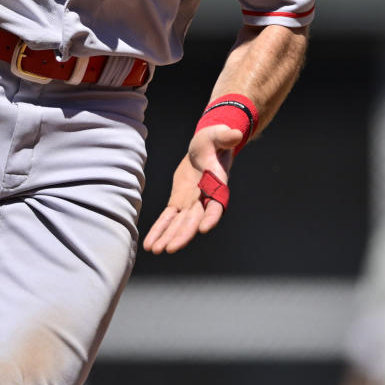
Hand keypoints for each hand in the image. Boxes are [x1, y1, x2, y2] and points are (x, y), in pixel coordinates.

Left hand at [142, 123, 242, 253]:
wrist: (205, 147)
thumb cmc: (214, 140)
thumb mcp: (218, 134)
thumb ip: (225, 136)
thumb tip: (234, 134)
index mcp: (216, 184)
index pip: (217, 203)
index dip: (211, 216)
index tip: (203, 228)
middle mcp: (205, 198)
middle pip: (194, 219)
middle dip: (183, 234)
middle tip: (171, 248)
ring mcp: (191, 202)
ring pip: (179, 223)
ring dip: (168, 237)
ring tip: (155, 250)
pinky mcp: (178, 201)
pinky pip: (167, 218)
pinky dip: (159, 230)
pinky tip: (149, 244)